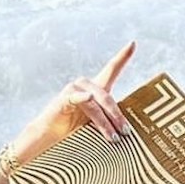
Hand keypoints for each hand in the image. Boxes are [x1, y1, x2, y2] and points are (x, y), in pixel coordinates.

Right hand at [9, 42, 136, 163]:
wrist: (51, 140)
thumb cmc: (76, 132)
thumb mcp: (97, 126)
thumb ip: (111, 121)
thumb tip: (131, 132)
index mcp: (97, 89)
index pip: (111, 69)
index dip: (123, 56)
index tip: (133, 44)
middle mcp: (86, 85)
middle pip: (107, 96)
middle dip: (118, 116)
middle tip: (126, 132)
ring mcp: (74, 89)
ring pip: (96, 102)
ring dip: (106, 121)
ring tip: (113, 137)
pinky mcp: (64, 98)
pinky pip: (78, 98)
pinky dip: (84, 98)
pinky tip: (89, 97)